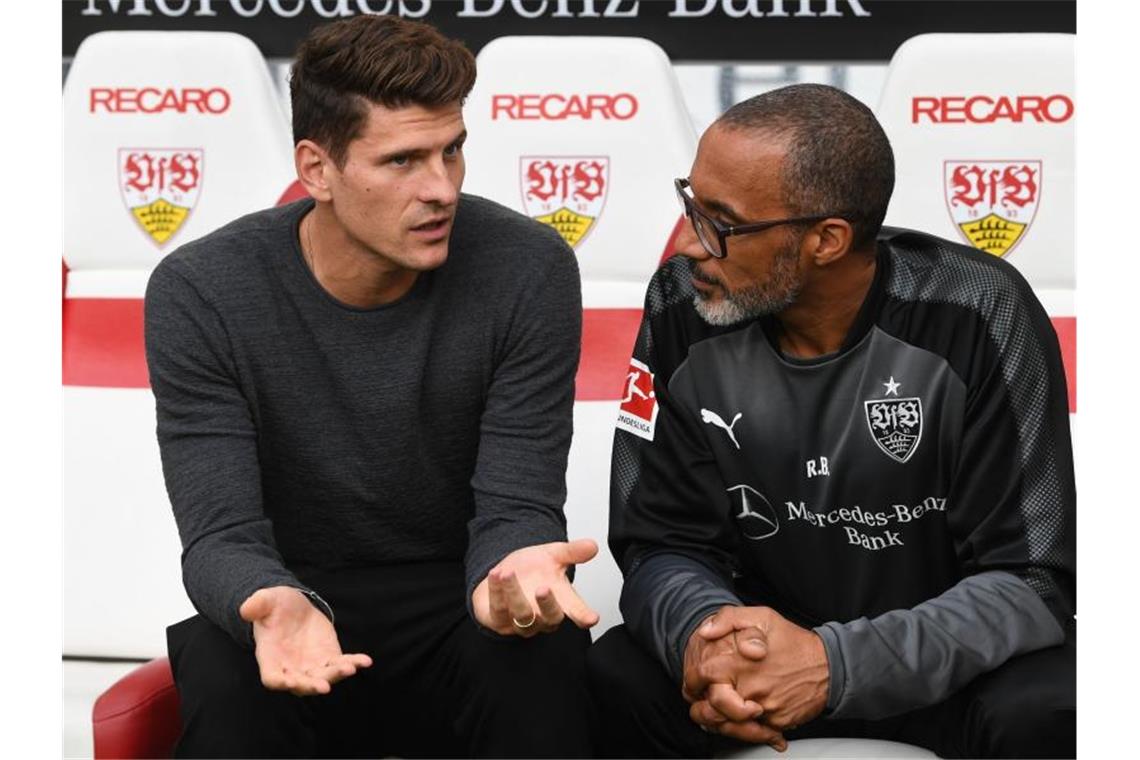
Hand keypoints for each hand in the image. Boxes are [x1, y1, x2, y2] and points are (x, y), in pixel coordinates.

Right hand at [239, 586, 371, 695]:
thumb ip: (257, 605)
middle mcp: (291, 667)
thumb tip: (246, 609)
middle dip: (312, 685)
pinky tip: (365, 661)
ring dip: (336, 675)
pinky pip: (342, 664)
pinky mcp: (329, 657)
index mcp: (271, 657)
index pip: (272, 677)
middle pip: (301, 684)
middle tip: (324, 686)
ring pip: (324, 677)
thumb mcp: (266, 600)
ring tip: (350, 668)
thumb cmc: (275, 606)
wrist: (293, 608)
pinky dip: (353, 663)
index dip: (280, 681)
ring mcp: (311, 665)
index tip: (289, 682)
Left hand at [472, 538, 599, 636]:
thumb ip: (573, 552)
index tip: (592, 617)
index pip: (577, 612)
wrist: (505, 572)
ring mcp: (521, 622)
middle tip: (543, 588)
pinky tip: (496, 574)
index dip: (584, 616)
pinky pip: (497, 610)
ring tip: (508, 573)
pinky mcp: (498, 621)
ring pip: (522, 616)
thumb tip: (592, 545)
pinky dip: (496, 592)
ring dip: (515, 594)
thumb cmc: (534, 569)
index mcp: (562, 601)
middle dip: (547, 605)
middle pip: (551, 618)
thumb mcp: (555, 555)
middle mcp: (543, 616)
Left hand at [683, 610, 785, 749]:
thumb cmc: (794, 642)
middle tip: (703, 700)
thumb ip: (729, 618)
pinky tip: (744, 717)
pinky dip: (746, 728)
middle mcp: (750, 688)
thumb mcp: (762, 617)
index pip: (701, 674)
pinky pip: (753, 733)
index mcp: (740, 662)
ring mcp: (764, 708)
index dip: (692, 677)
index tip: (694, 679)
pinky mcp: (776, 723)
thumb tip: (705, 630)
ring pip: (729, 724)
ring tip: (720, 711)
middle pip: (711, 706)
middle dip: (702, 705)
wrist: (830, 666)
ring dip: (721, 720)